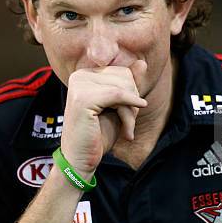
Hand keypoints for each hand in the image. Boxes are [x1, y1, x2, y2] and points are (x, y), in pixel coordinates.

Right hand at [59, 60, 147, 176]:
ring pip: (122, 87)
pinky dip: (129, 110)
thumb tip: (142, 63)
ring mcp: (79, 85)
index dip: (132, 93)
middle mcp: (79, 75)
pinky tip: (129, 128)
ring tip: (126, 129)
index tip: (129, 113)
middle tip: (129, 123)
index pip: (123, 72)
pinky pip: (117, 94)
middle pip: (125, 77)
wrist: (81, 159)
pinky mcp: (82, 98)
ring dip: (130, 111)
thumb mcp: (119, 107)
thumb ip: (129, 85)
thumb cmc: (99, 134)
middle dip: (132, 100)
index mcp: (86, 75)